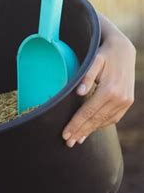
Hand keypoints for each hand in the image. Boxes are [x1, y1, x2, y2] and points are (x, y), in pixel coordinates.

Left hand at [62, 16, 135, 146]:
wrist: (124, 50)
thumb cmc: (104, 54)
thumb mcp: (94, 60)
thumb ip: (86, 76)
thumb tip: (79, 93)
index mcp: (109, 89)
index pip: (88, 112)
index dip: (75, 124)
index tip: (65, 134)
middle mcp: (119, 98)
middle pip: (95, 120)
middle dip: (81, 132)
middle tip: (68, 143)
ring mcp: (125, 101)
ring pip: (105, 121)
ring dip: (90, 131)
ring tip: (78, 139)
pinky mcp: (128, 102)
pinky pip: (114, 118)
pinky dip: (101, 125)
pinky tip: (91, 129)